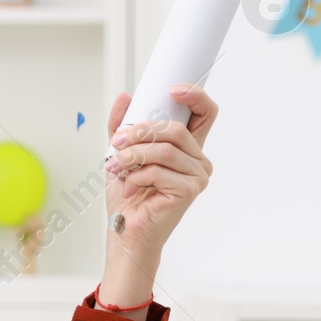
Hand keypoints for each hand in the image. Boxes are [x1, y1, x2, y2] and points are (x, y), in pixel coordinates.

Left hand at [102, 83, 216, 258]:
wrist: (125, 230)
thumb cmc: (128, 196)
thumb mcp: (121, 153)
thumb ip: (122, 126)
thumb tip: (124, 97)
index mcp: (187, 148)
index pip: (205, 114)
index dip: (195, 96)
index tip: (172, 89)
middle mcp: (198, 160)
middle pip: (175, 129)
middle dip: (140, 132)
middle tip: (116, 143)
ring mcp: (197, 177)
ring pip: (164, 150)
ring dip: (132, 155)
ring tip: (115, 166)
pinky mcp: (189, 191)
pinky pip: (158, 172)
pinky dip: (135, 176)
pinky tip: (128, 186)